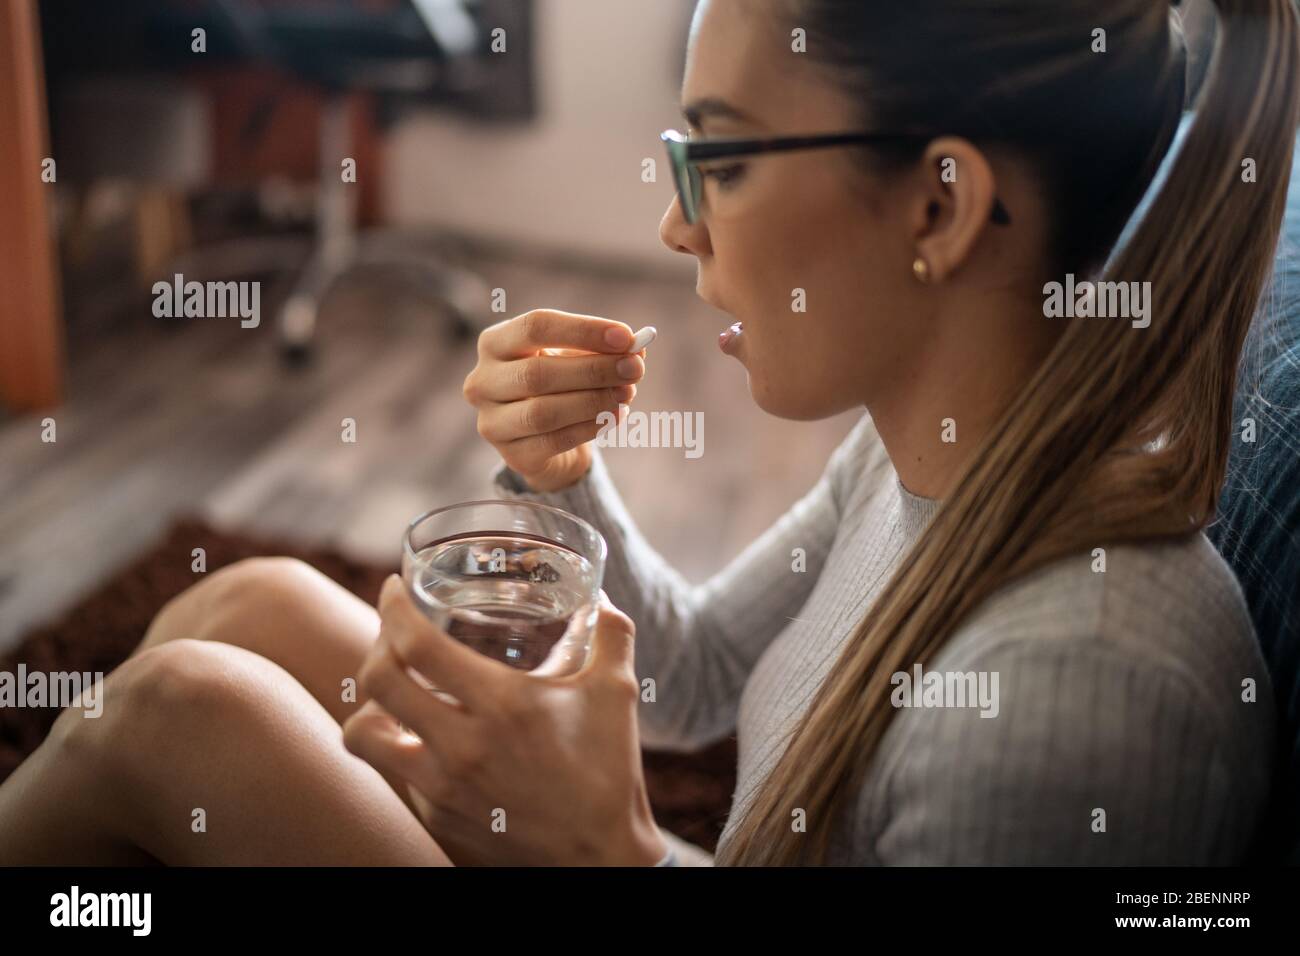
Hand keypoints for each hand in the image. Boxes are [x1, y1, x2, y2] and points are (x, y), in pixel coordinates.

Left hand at [342, 575, 667, 866]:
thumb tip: (601, 599)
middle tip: (392, 632)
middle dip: (376, 644)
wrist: (600, 857)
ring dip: (370, 703)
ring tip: (393, 688)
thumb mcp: (617, 693)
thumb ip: (610, 636)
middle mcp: (462, 747)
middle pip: (376, 681)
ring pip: (363, 735)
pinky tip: (431, 734)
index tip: (394, 590)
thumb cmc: (609, 771)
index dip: (394, 609)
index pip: (418, 646)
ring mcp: (443, 787)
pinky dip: (404, 744)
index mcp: (503, 706)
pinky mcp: (438, 815)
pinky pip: (397, 770)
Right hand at [463, 309, 646, 491]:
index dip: (583, 330)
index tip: (626, 337)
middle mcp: (483, 381)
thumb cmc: (563, 384)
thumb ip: (606, 350)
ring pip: (544, 412)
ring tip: (627, 393)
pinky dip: (590, 427)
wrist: (547, 438)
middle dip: (594, 370)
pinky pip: (554, 441)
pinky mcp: (512, 455)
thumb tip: (637, 349)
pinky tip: (614, 416)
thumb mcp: (580, 358)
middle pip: (538, 373)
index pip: (535, 327)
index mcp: (495, 342)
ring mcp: (492, 422)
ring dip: (594, 401)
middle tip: (634, 369)